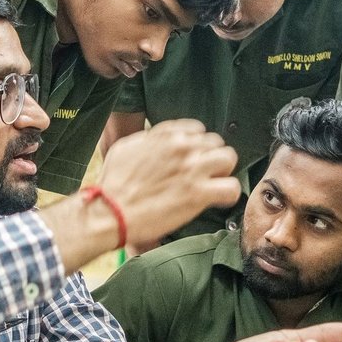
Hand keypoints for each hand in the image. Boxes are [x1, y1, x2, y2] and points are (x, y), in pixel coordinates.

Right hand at [98, 120, 238, 245]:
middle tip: (201, 174)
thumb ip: (148, 140)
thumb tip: (155, 140)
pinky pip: (231, 187)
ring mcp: (193, 169)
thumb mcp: (126, 147)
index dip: (196, 146)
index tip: (191, 158)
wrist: (110, 211)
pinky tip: (218, 200)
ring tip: (213, 184)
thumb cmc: (113, 183)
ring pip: (228, 159)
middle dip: (210, 157)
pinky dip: (228, 194)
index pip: (197, 130)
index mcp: (166, 135)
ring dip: (223, 171)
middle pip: (215, 143)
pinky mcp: (198, 194)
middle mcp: (182, 147)